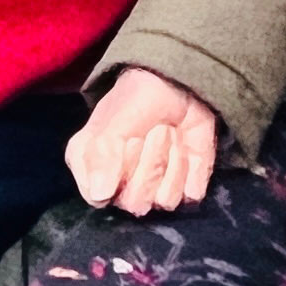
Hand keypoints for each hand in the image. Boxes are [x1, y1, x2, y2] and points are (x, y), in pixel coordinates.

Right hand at [66, 67, 219, 213]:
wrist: (177, 84)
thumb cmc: (135, 101)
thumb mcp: (111, 122)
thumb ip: (100, 156)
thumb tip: (100, 195)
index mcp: (94, 174)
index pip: (100, 196)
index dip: (114, 168)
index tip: (124, 138)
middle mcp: (123, 189)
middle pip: (135, 201)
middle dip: (147, 161)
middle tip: (150, 130)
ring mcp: (156, 191)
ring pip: (164, 198)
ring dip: (170, 160)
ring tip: (168, 133)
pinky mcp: (186, 188)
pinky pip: (191, 193)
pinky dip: (192, 165)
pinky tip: (186, 145)